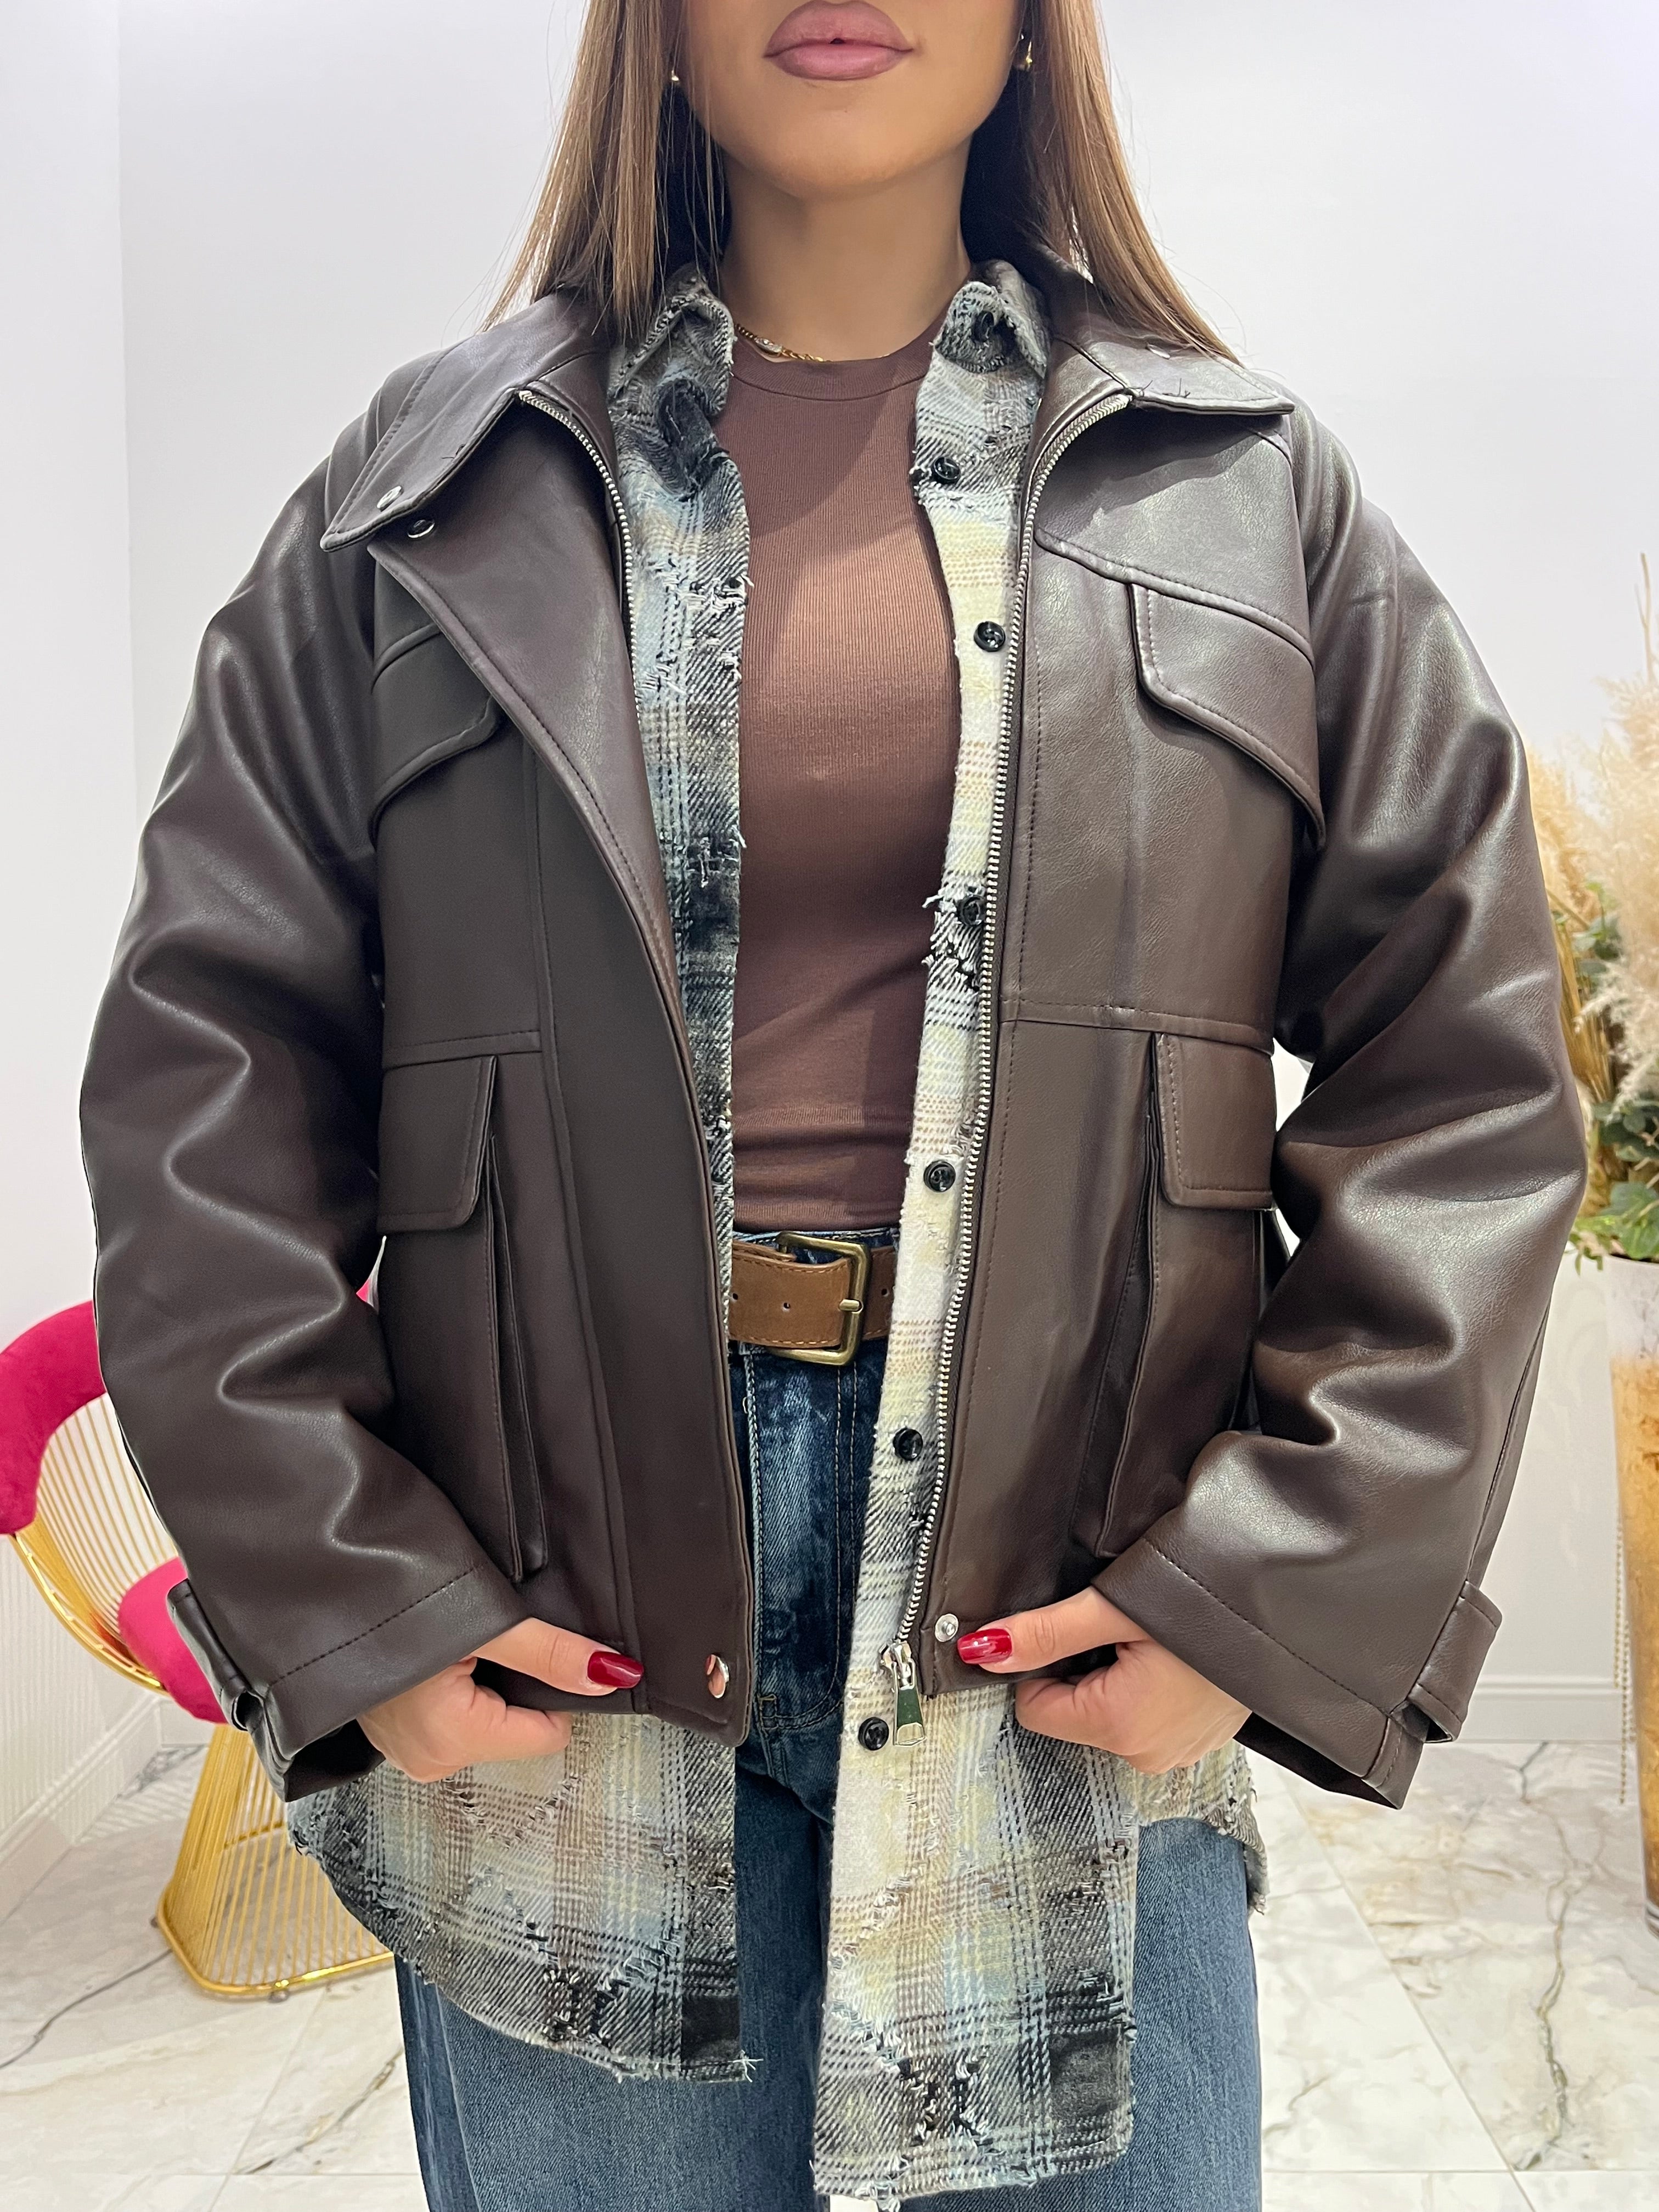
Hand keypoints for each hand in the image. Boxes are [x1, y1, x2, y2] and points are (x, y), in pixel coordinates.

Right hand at [359, 1618, 642, 1782]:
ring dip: (483, 1684)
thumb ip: (550, 1653)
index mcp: (455, 1742)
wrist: (318, 1587)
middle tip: (482, 1642)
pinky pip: (454, 1715)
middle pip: (515, 1728)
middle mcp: (432, 1761)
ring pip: (486, 1720)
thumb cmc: (393, 1603)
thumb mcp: (485, 1622)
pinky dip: (457, 1686)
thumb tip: (612, 1676)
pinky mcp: (396, 1733)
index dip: (550, 1688)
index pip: (547, 1734)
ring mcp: (410, 1751)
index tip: (529, 1648)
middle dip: (513, 1686)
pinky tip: (438, 1654)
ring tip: (456, 1644)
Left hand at [957, 1588, 1247, 1773]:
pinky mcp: (1197, 1740)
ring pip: (1106, 1714)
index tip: (1076, 1631)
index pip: (1036, 1709)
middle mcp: (1146, 1755)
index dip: (1042, 1664)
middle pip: (1071, 1713)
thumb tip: (982, 1652)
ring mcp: (1176, 1753)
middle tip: (1121, 1633)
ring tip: (1151, 1643)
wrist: (1285, 1607)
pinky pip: (1144, 1717)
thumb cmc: (1204, 1599)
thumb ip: (1044, 1633)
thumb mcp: (1112, 1609)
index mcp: (1120, 1727)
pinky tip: (1171, 1658)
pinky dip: (1145, 1687)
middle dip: (1081, 1670)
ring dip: (1114, 1677)